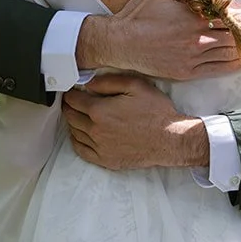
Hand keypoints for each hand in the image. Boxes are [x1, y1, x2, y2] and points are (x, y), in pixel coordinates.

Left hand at [62, 73, 209, 170]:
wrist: (170, 139)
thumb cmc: (156, 112)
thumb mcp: (136, 85)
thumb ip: (109, 82)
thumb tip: (89, 84)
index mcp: (100, 111)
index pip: (74, 100)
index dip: (71, 93)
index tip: (72, 91)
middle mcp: (96, 130)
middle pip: (71, 116)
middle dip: (70, 107)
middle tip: (73, 101)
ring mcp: (100, 147)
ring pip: (75, 133)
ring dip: (73, 122)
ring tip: (78, 115)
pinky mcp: (106, 160)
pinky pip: (82, 150)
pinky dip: (77, 141)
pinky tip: (80, 135)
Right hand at [76, 0, 240, 79]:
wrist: (119, 43)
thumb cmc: (138, 14)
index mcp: (193, 17)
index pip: (231, 18)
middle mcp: (196, 39)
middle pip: (235, 37)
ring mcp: (193, 58)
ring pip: (229, 54)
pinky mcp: (186, 73)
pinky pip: (217, 70)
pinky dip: (234, 66)